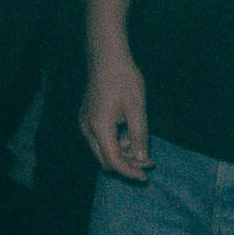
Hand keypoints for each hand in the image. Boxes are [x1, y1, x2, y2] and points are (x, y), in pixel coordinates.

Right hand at [80, 52, 152, 180]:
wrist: (107, 57)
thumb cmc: (124, 79)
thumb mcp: (137, 108)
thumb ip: (139, 135)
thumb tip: (141, 159)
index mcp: (99, 127)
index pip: (113, 160)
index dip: (129, 171)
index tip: (145, 176)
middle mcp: (87, 129)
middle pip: (105, 159)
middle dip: (127, 164)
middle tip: (148, 162)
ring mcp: (85, 123)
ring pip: (102, 150)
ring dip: (122, 153)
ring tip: (141, 147)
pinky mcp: (87, 118)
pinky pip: (100, 139)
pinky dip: (115, 143)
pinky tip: (130, 136)